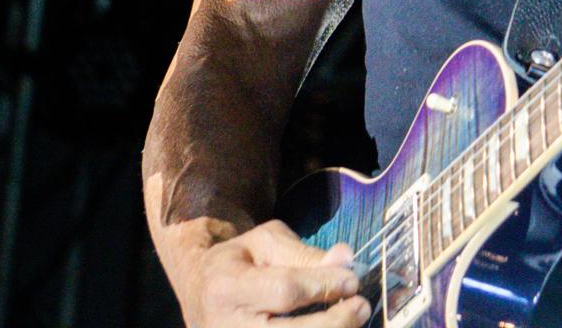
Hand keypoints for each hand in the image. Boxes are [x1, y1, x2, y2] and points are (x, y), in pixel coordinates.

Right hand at [187, 220, 370, 326]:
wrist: (200, 291)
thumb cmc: (238, 262)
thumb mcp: (265, 243)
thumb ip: (305, 253)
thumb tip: (345, 260)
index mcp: (227, 287)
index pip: (285, 291)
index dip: (323, 286)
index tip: (353, 279)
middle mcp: (227, 327)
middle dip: (335, 321)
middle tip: (361, 305)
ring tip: (352, 319)